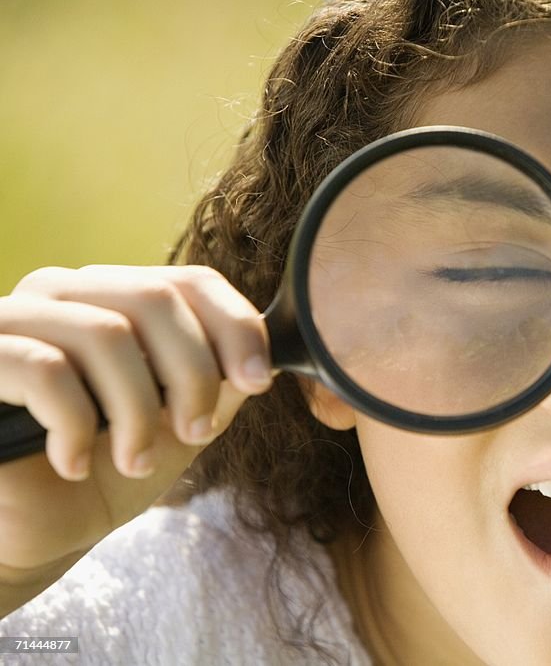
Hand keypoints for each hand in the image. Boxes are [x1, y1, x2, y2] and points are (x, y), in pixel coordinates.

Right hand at [0, 265, 271, 585]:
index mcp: (116, 300)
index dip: (236, 325)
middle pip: (156, 298)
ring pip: (107, 335)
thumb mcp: (178, 426)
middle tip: (196, 433)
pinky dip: (75, 425)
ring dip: (138, 410)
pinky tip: (74, 465)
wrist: (27, 532)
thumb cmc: (102, 472)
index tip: (259, 380)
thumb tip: (263, 358)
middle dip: (194, 373)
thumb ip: (218, 383)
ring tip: (136, 460)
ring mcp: (12, 320)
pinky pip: (45, 370)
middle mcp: (63, 294)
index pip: (190, 281)